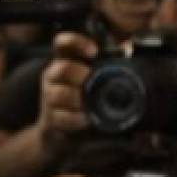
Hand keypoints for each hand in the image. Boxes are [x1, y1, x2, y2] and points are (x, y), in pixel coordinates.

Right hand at [37, 32, 97, 155]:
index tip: (94, 52)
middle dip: (79, 75)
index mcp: (64, 62)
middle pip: (62, 68)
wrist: (62, 134)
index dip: (75, 41)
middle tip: (91, 81)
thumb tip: (127, 48)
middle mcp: (53, 77)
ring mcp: (48, 98)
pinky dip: (76, 119)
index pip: (62, 43)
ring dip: (78, 100)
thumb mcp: (94, 79)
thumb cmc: (83, 102)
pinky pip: (61, 117)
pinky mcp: (49, 118)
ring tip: (89, 106)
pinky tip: (87, 120)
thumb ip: (107, 64)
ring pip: (58, 94)